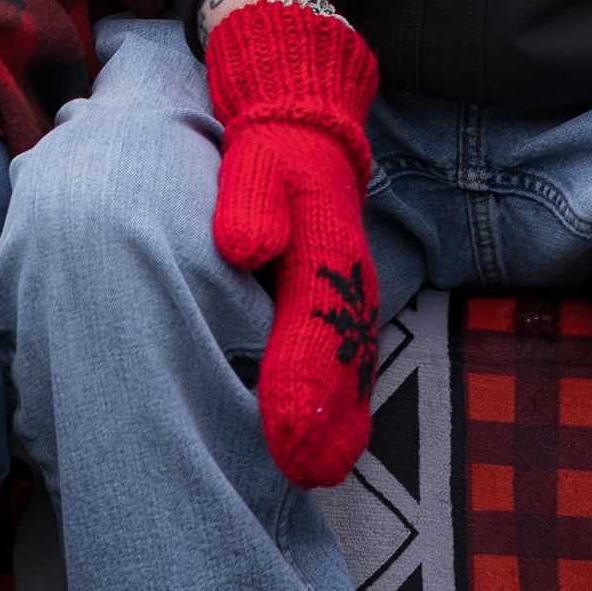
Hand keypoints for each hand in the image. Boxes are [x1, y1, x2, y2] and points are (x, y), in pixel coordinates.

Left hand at [203, 0, 385, 487]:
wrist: (306, 115)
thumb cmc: (272, 143)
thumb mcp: (258, 158)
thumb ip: (250, 202)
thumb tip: (243, 246)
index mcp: (326, 252)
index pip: (315, 332)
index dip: (303, 392)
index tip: (290, 443)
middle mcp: (347, 284)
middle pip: (341, 365)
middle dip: (325, 425)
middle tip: (304, 475)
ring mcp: (347, 295)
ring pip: (348, 368)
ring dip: (334, 420)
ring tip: (314, 472)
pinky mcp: (337, 302)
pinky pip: (343, 358)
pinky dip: (334, 399)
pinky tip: (320, 437)